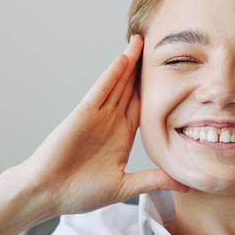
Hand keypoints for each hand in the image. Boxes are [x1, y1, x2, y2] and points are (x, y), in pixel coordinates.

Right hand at [14, 34, 188, 218]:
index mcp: (122, 137)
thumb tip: (186, 184)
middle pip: (132, 89)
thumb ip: (154, 180)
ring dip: (130, 62)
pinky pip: (101, 90)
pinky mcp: (83, 114)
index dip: (157, 90)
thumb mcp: (125, 187)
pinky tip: (124, 58)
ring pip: (118, 84)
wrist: (48, 193)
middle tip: (163, 46)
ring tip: (144, 40)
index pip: (144, 107)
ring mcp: (97, 116)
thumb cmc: (80, 193)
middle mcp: (111, 122)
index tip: (175, 74)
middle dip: (145, 69)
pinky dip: (112, 74)